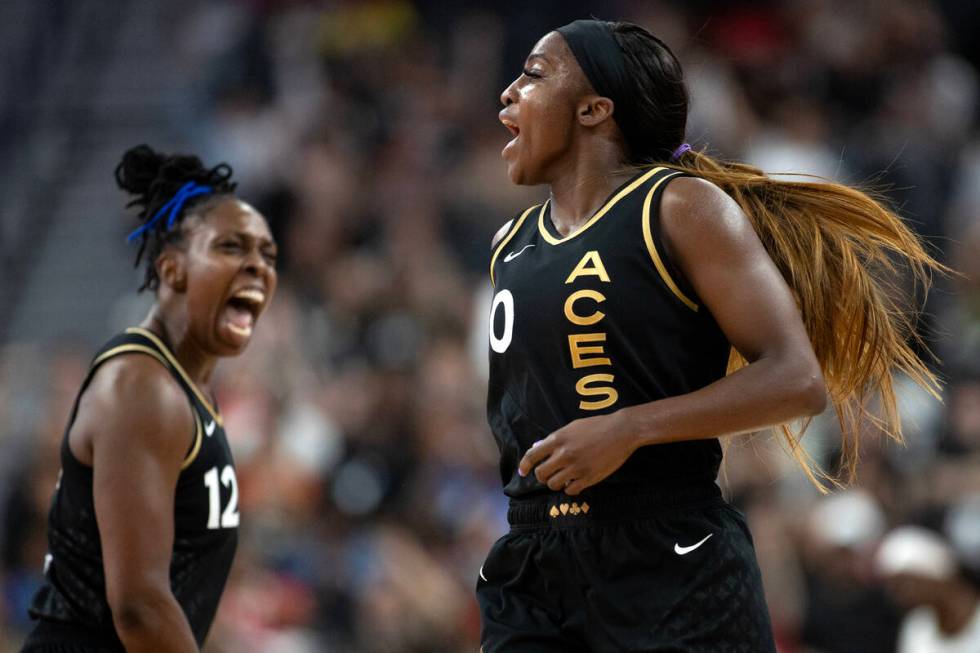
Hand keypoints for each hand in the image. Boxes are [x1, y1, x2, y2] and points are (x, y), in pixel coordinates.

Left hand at [518, 409, 638, 495]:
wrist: (621, 431)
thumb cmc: (597, 426)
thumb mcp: (572, 427)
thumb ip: (554, 438)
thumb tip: (536, 446)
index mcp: (558, 439)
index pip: (533, 455)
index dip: (524, 465)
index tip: (523, 472)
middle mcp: (564, 454)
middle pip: (541, 474)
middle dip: (542, 476)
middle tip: (549, 474)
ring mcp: (576, 467)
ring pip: (554, 484)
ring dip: (556, 483)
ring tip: (563, 478)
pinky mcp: (589, 477)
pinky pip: (570, 490)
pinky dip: (570, 488)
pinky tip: (575, 482)